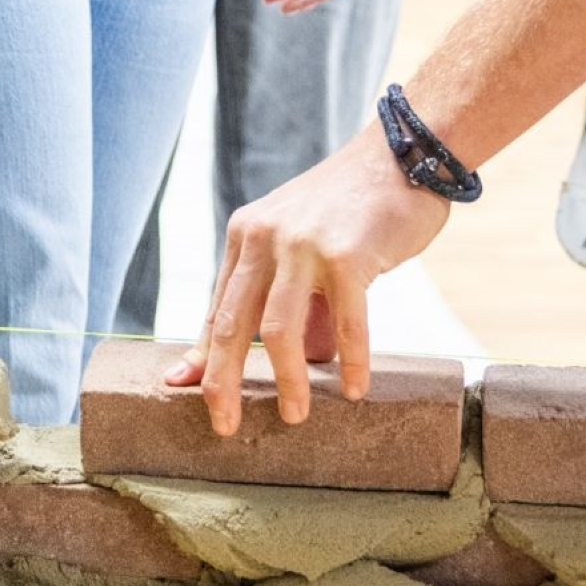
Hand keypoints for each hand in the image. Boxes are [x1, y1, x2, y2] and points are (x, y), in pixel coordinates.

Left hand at [166, 123, 450, 431]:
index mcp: (245, 236)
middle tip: (224, 425)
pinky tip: (356, 390)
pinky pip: (347, 322)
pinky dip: (351, 361)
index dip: (203, 354)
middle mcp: (264, 238)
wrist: (397, 159)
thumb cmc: (349, 212)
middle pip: (232, 322)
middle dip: (222, 380)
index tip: (188, 392)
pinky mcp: (347, 254)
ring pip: (278, 328)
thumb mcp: (299, 247)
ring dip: (285, 381)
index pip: (217, 307)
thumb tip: (290, 363)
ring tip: (295, 415)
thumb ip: (284, 300)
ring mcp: (303, 245)